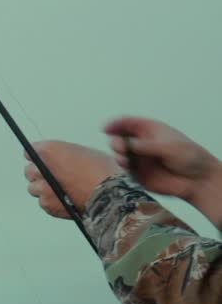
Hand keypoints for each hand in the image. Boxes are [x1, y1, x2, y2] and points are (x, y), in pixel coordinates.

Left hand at [24, 141, 120, 218]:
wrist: (110, 194)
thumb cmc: (102, 172)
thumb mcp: (84, 152)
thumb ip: (65, 155)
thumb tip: (61, 159)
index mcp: (49, 150)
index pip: (30, 151)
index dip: (38, 157)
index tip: (43, 161)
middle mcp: (41, 168)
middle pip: (29, 170)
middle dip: (38, 174)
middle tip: (50, 177)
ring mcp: (42, 187)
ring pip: (33, 188)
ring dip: (43, 189)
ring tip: (58, 190)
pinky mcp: (46, 204)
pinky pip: (42, 202)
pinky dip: (50, 202)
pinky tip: (63, 199)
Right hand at [105, 116, 219, 201]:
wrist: (197, 180)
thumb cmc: (189, 158)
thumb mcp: (168, 147)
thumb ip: (144, 146)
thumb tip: (123, 144)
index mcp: (150, 130)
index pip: (128, 123)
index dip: (115, 124)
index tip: (106, 128)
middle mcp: (142, 143)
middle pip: (120, 137)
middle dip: (116, 140)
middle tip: (118, 146)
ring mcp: (140, 158)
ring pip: (120, 153)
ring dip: (118, 154)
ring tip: (125, 158)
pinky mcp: (138, 173)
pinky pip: (124, 168)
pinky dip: (122, 166)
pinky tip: (127, 166)